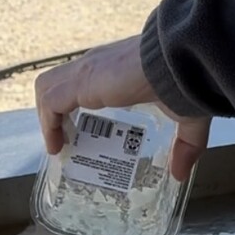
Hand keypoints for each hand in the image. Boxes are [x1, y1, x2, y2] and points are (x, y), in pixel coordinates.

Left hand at [35, 35, 210, 181]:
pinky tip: (57, 146)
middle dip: (54, 110)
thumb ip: (185, 146)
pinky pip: (50, 102)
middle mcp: (96, 65)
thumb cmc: (187, 81)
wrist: (184, 60)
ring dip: (47, 116)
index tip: (78, 130)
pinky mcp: (81, 82)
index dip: (75, 103)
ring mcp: (86, 71)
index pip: (82, 80)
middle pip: (58, 82)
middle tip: (66, 139)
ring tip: (58, 144)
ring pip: (47, 87)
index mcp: (116, 69)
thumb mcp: (186, 118)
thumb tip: (181, 174)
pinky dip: (48, 124)